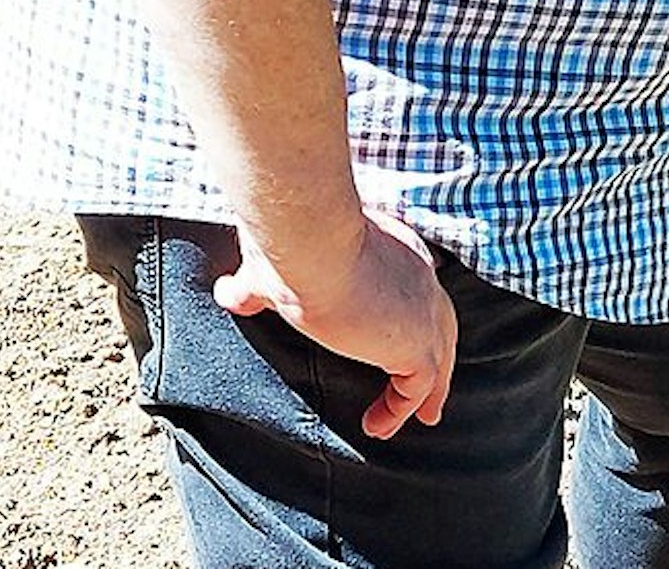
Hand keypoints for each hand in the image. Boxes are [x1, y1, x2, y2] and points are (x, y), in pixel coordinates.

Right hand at [214, 207, 457, 438]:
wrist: (312, 243)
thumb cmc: (292, 245)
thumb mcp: (273, 266)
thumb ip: (254, 285)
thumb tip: (227, 293)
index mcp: (394, 250)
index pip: (414, 287)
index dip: (411, 315)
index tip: (398, 336)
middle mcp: (418, 276)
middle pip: (441, 322)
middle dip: (438, 355)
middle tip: (432, 389)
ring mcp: (423, 310)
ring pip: (439, 355)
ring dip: (431, 389)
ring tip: (426, 416)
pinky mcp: (416, 342)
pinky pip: (418, 386)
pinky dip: (402, 408)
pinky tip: (379, 426)